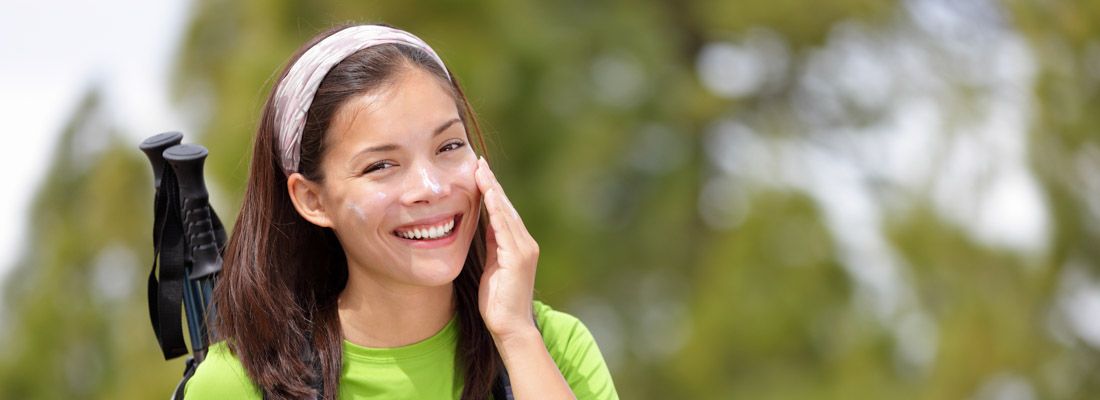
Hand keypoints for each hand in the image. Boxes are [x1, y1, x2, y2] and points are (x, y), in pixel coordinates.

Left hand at [474, 156, 539, 339]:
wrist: (510, 327)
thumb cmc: (498, 302)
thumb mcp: (492, 268)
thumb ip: (492, 247)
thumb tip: (484, 227)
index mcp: (518, 246)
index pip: (503, 212)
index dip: (491, 191)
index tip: (479, 172)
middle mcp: (525, 243)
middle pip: (506, 207)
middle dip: (492, 184)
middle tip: (479, 162)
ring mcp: (524, 249)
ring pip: (506, 212)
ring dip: (493, 190)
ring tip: (481, 170)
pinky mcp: (519, 257)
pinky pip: (504, 227)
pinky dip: (496, 209)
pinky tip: (487, 194)